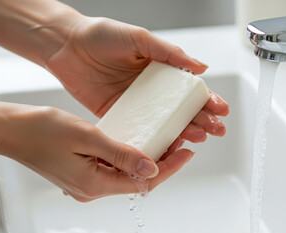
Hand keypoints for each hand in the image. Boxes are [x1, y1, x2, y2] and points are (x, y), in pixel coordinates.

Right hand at [0, 102, 194, 201]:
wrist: (12, 130)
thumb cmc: (43, 130)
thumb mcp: (88, 138)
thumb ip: (122, 154)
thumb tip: (152, 168)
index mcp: (94, 184)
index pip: (143, 182)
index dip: (169, 167)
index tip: (187, 152)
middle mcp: (92, 189)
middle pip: (137, 180)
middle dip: (161, 162)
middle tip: (180, 141)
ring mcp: (86, 183)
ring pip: (126, 173)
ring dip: (146, 158)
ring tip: (165, 138)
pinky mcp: (82, 173)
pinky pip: (113, 168)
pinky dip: (129, 156)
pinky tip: (139, 141)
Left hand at [45, 17, 228, 147]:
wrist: (65, 45)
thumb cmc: (101, 35)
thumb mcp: (139, 38)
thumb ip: (168, 53)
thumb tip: (200, 67)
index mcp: (160, 70)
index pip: (189, 88)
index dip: (207, 99)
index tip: (221, 108)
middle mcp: (151, 90)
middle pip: (182, 109)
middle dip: (203, 119)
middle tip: (217, 129)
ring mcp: (137, 105)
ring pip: (165, 122)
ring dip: (184, 131)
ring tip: (199, 138)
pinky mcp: (119, 115)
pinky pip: (139, 130)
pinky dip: (153, 139)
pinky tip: (167, 145)